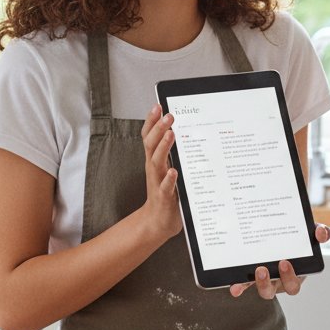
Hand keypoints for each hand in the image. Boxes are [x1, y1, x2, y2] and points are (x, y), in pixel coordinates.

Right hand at [140, 104, 182, 245]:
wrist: (158, 223)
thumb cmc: (166, 193)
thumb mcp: (167, 169)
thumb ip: (172, 153)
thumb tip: (180, 131)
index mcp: (155, 161)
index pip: (149, 137)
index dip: (151, 121)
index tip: (157, 105)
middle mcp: (154, 169)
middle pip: (152, 145)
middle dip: (158, 128)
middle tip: (168, 115)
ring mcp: (158, 182)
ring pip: (157, 162)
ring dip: (163, 147)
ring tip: (171, 134)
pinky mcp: (164, 198)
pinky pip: (165, 187)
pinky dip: (169, 179)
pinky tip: (174, 170)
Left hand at [228, 223, 329, 299]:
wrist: (273, 232)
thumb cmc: (294, 238)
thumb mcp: (307, 232)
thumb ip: (318, 231)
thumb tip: (321, 233)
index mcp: (296, 272)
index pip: (296, 281)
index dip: (292, 276)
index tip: (285, 262)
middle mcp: (282, 279)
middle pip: (284, 288)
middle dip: (282, 278)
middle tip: (279, 263)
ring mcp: (267, 279)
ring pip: (266, 290)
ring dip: (263, 283)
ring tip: (259, 270)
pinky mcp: (251, 277)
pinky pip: (246, 285)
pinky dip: (240, 287)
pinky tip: (235, 287)